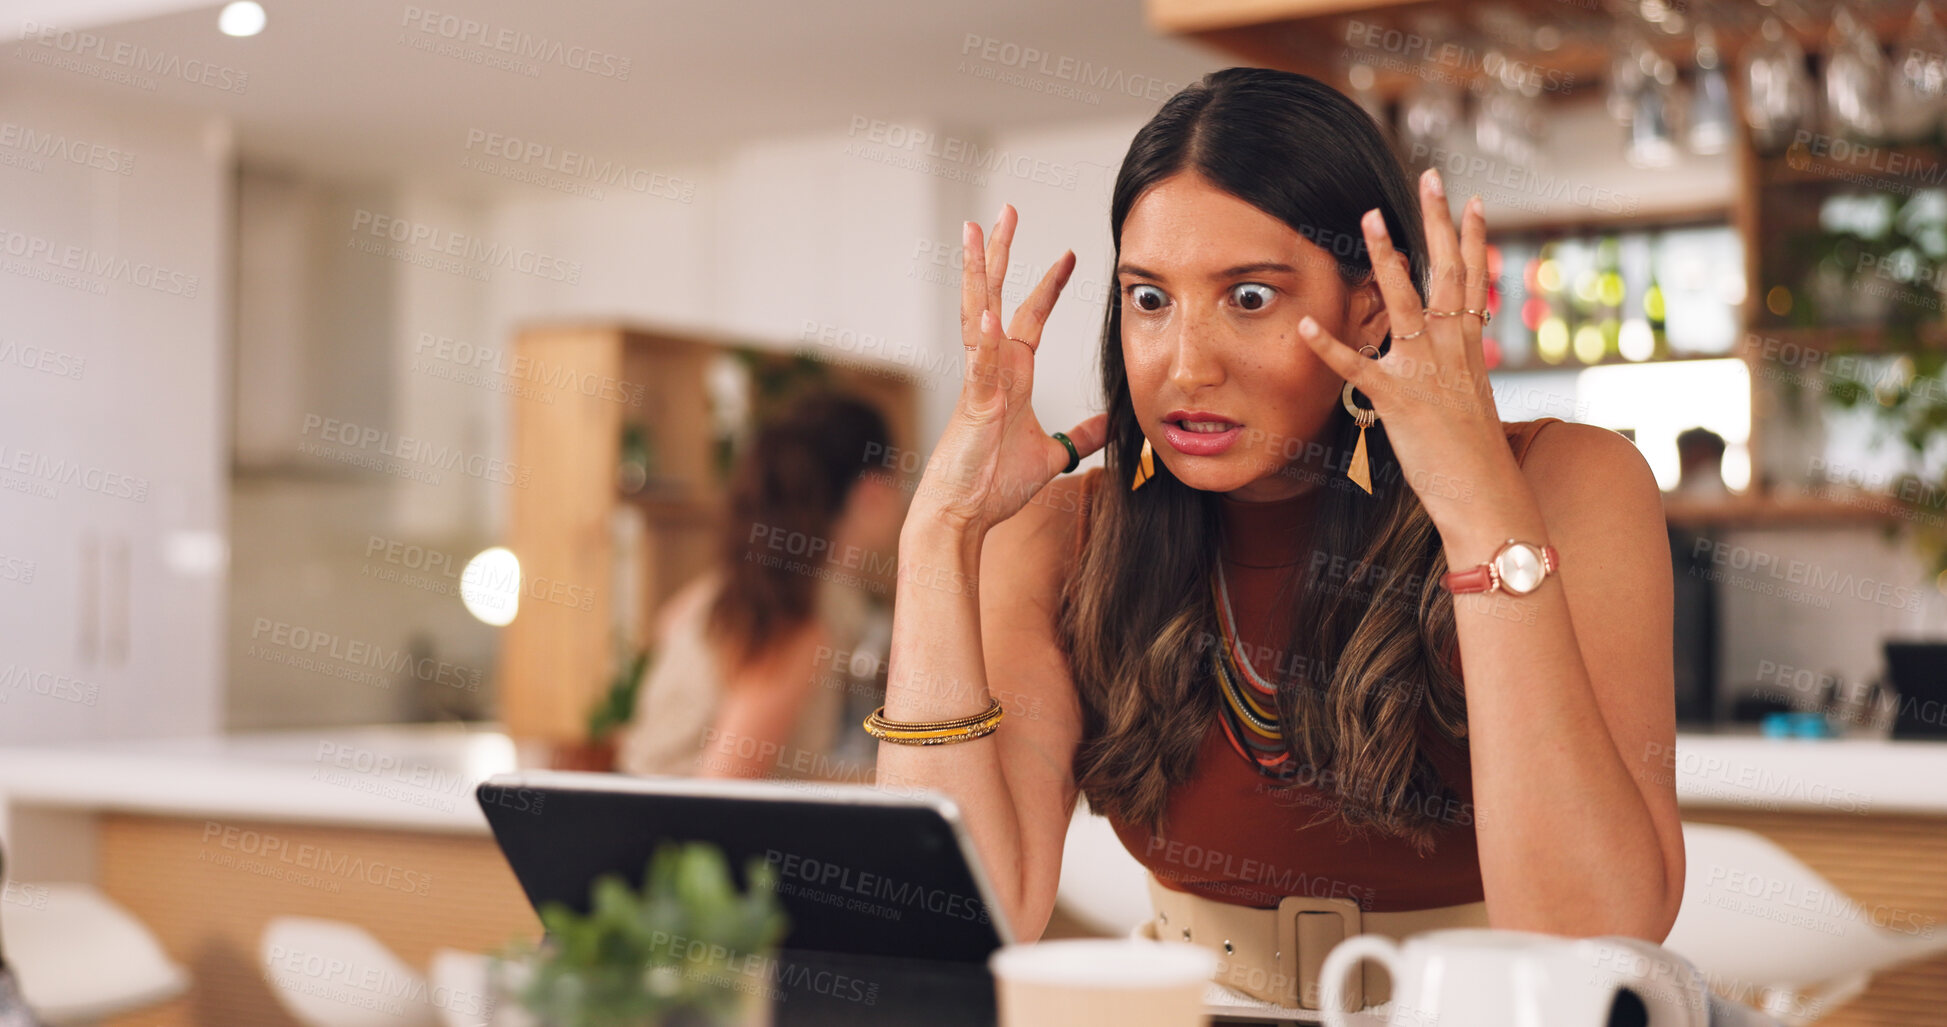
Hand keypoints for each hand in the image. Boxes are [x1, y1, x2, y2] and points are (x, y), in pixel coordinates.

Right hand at [916, 203, 1108, 534]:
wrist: (961, 514)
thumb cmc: (994, 484)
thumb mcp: (1052, 454)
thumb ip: (1082, 435)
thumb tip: (1110, 423)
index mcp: (1011, 375)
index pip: (1031, 317)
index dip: (1048, 285)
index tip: (1069, 254)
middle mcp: (992, 369)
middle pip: (995, 296)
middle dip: (1001, 253)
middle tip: (1005, 210)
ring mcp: (979, 382)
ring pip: (977, 314)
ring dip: (977, 272)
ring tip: (975, 231)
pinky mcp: (975, 405)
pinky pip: (980, 366)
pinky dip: (984, 337)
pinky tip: (988, 309)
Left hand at [1295, 168, 1515, 532]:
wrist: (1487, 499)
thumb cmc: (1475, 462)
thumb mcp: (1471, 406)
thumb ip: (1456, 375)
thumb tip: (1451, 362)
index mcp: (1469, 351)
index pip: (1474, 282)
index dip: (1472, 239)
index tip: (1471, 199)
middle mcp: (1452, 351)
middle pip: (1447, 273)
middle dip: (1439, 222)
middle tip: (1432, 176)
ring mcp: (1426, 372)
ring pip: (1405, 302)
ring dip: (1387, 258)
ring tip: (1370, 217)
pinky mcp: (1398, 401)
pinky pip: (1358, 367)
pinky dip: (1328, 345)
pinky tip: (1305, 324)